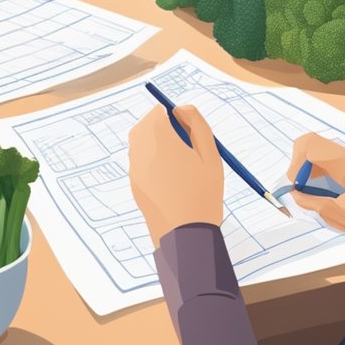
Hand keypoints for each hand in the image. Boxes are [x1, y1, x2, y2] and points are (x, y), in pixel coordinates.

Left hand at [128, 105, 224, 244]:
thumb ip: (197, 125)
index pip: (157, 112)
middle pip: (144, 126)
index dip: (173, 114)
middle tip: (184, 142)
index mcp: (160, 140)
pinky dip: (153, 163)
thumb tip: (182, 109)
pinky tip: (172, 181)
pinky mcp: (134, 185)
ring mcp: (134, 170)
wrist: (185, 235)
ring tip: (181, 165)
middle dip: (161, 127)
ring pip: (141, 145)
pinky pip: (140, 163)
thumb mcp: (210, 155)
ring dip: (156, 145)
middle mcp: (141, 152)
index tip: (186, 128)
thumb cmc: (203, 194)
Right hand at [287, 133, 344, 231]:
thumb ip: (314, 203)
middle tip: (301, 187)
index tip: (295, 183)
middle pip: (318, 147)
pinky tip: (333, 194)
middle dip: (304, 165)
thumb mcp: (341, 215)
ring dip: (316, 170)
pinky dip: (329, 174)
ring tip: (317, 194)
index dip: (295, 161)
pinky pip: (341, 163)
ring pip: (329, 155)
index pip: (311, 145)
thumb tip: (296, 194)